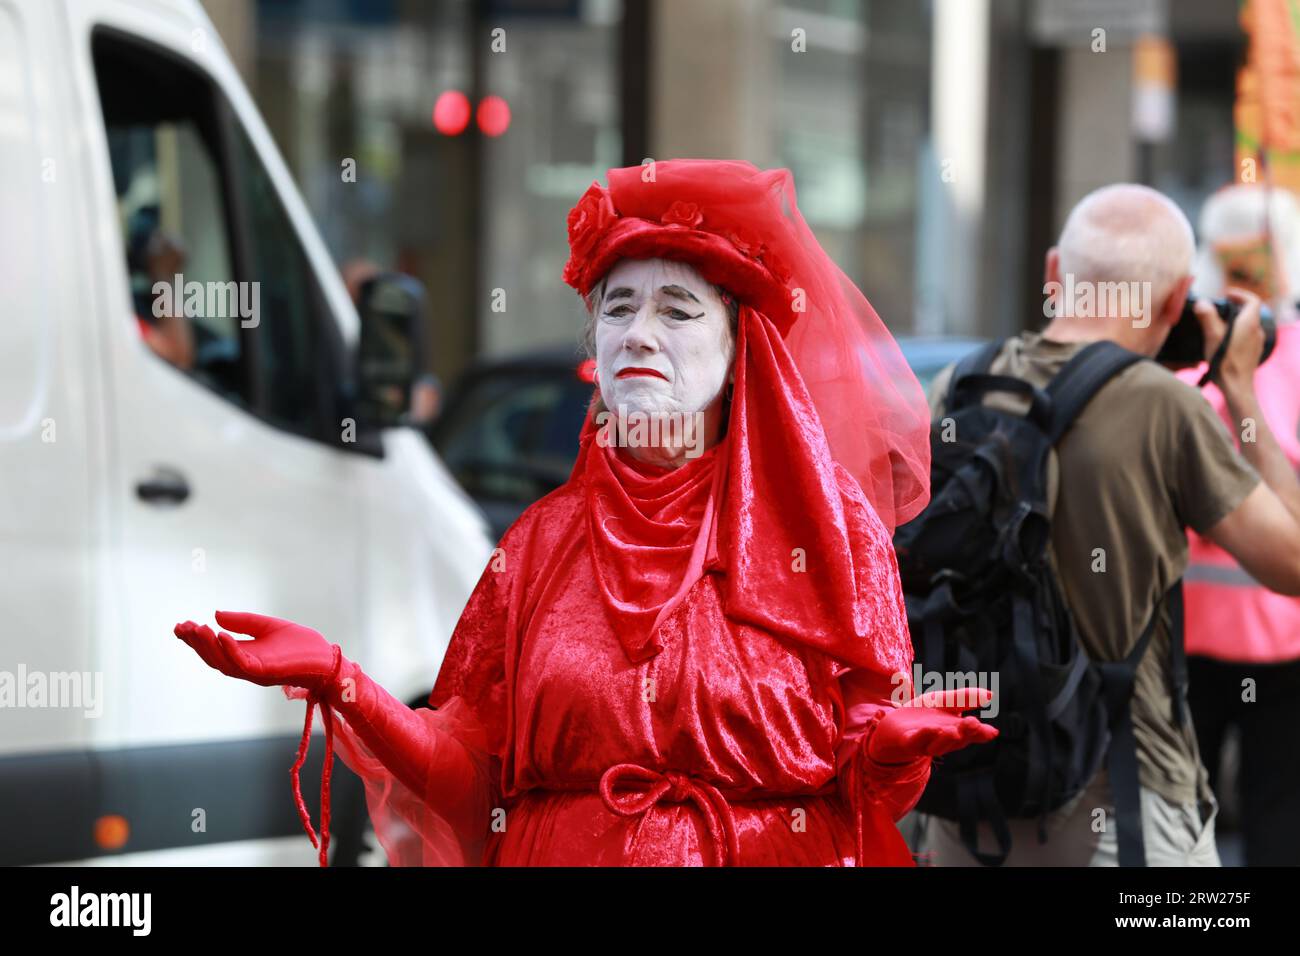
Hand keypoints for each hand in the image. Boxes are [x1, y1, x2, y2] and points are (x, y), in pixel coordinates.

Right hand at [174, 611, 340, 693]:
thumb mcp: (267, 626)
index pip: (214, 649)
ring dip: (207, 645)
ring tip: (196, 628)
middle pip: (213, 657)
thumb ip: (243, 622)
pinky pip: (243, 663)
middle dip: (196, 643)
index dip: (196, 639)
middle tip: (181, 627)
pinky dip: (230, 649)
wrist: (324, 659)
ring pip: (223, 661)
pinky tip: (220, 635)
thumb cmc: (300, 645)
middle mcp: (245, 666)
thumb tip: (216, 614)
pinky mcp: (266, 671)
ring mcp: (254, 671)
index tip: (181, 625)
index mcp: (244, 656)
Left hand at [867, 687, 998, 764]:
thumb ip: (964, 698)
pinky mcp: (907, 742)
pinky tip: (931, 728)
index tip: (991, 732)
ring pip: (938, 744)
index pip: (971, 734)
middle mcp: (942, 740)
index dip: (981, 734)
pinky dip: (924, 736)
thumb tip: (991, 694)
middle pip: (957, 740)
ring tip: (955, 730)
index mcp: (955, 730)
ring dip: (946, 738)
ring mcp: (924, 743)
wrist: (891, 725)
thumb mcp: (944, 702)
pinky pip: (916, 741)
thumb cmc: (922, 716)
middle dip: (966, 733)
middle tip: (975, 724)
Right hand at [1193, 287, 1264, 396]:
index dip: (1239, 294)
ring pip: (1248, 326)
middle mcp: (1257, 331)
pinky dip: (1237, 334)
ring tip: (1217, 327)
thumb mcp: (1212, 336)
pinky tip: (1223, 343)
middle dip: (1233, 308)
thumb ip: (1207, 317)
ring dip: (1234, 322)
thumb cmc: (1225, 361)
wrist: (1237, 387)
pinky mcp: (1253, 354)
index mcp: (1249, 323)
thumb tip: (1202, 302)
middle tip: (1217, 310)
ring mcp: (1257, 343)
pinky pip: (1247, 338)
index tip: (1226, 295)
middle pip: (1249, 313)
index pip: (1252, 300)